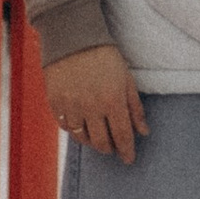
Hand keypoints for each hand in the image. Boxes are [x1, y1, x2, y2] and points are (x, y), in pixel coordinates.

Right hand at [44, 43, 148, 161]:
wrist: (73, 39)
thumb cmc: (105, 57)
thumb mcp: (126, 79)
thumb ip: (135, 108)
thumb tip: (144, 132)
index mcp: (113, 100)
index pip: (122, 136)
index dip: (127, 150)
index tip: (129, 159)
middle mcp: (91, 108)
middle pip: (101, 142)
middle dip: (110, 149)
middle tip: (114, 149)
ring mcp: (71, 107)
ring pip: (82, 138)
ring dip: (92, 142)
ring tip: (98, 139)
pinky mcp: (55, 103)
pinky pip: (66, 127)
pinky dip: (75, 131)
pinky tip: (82, 127)